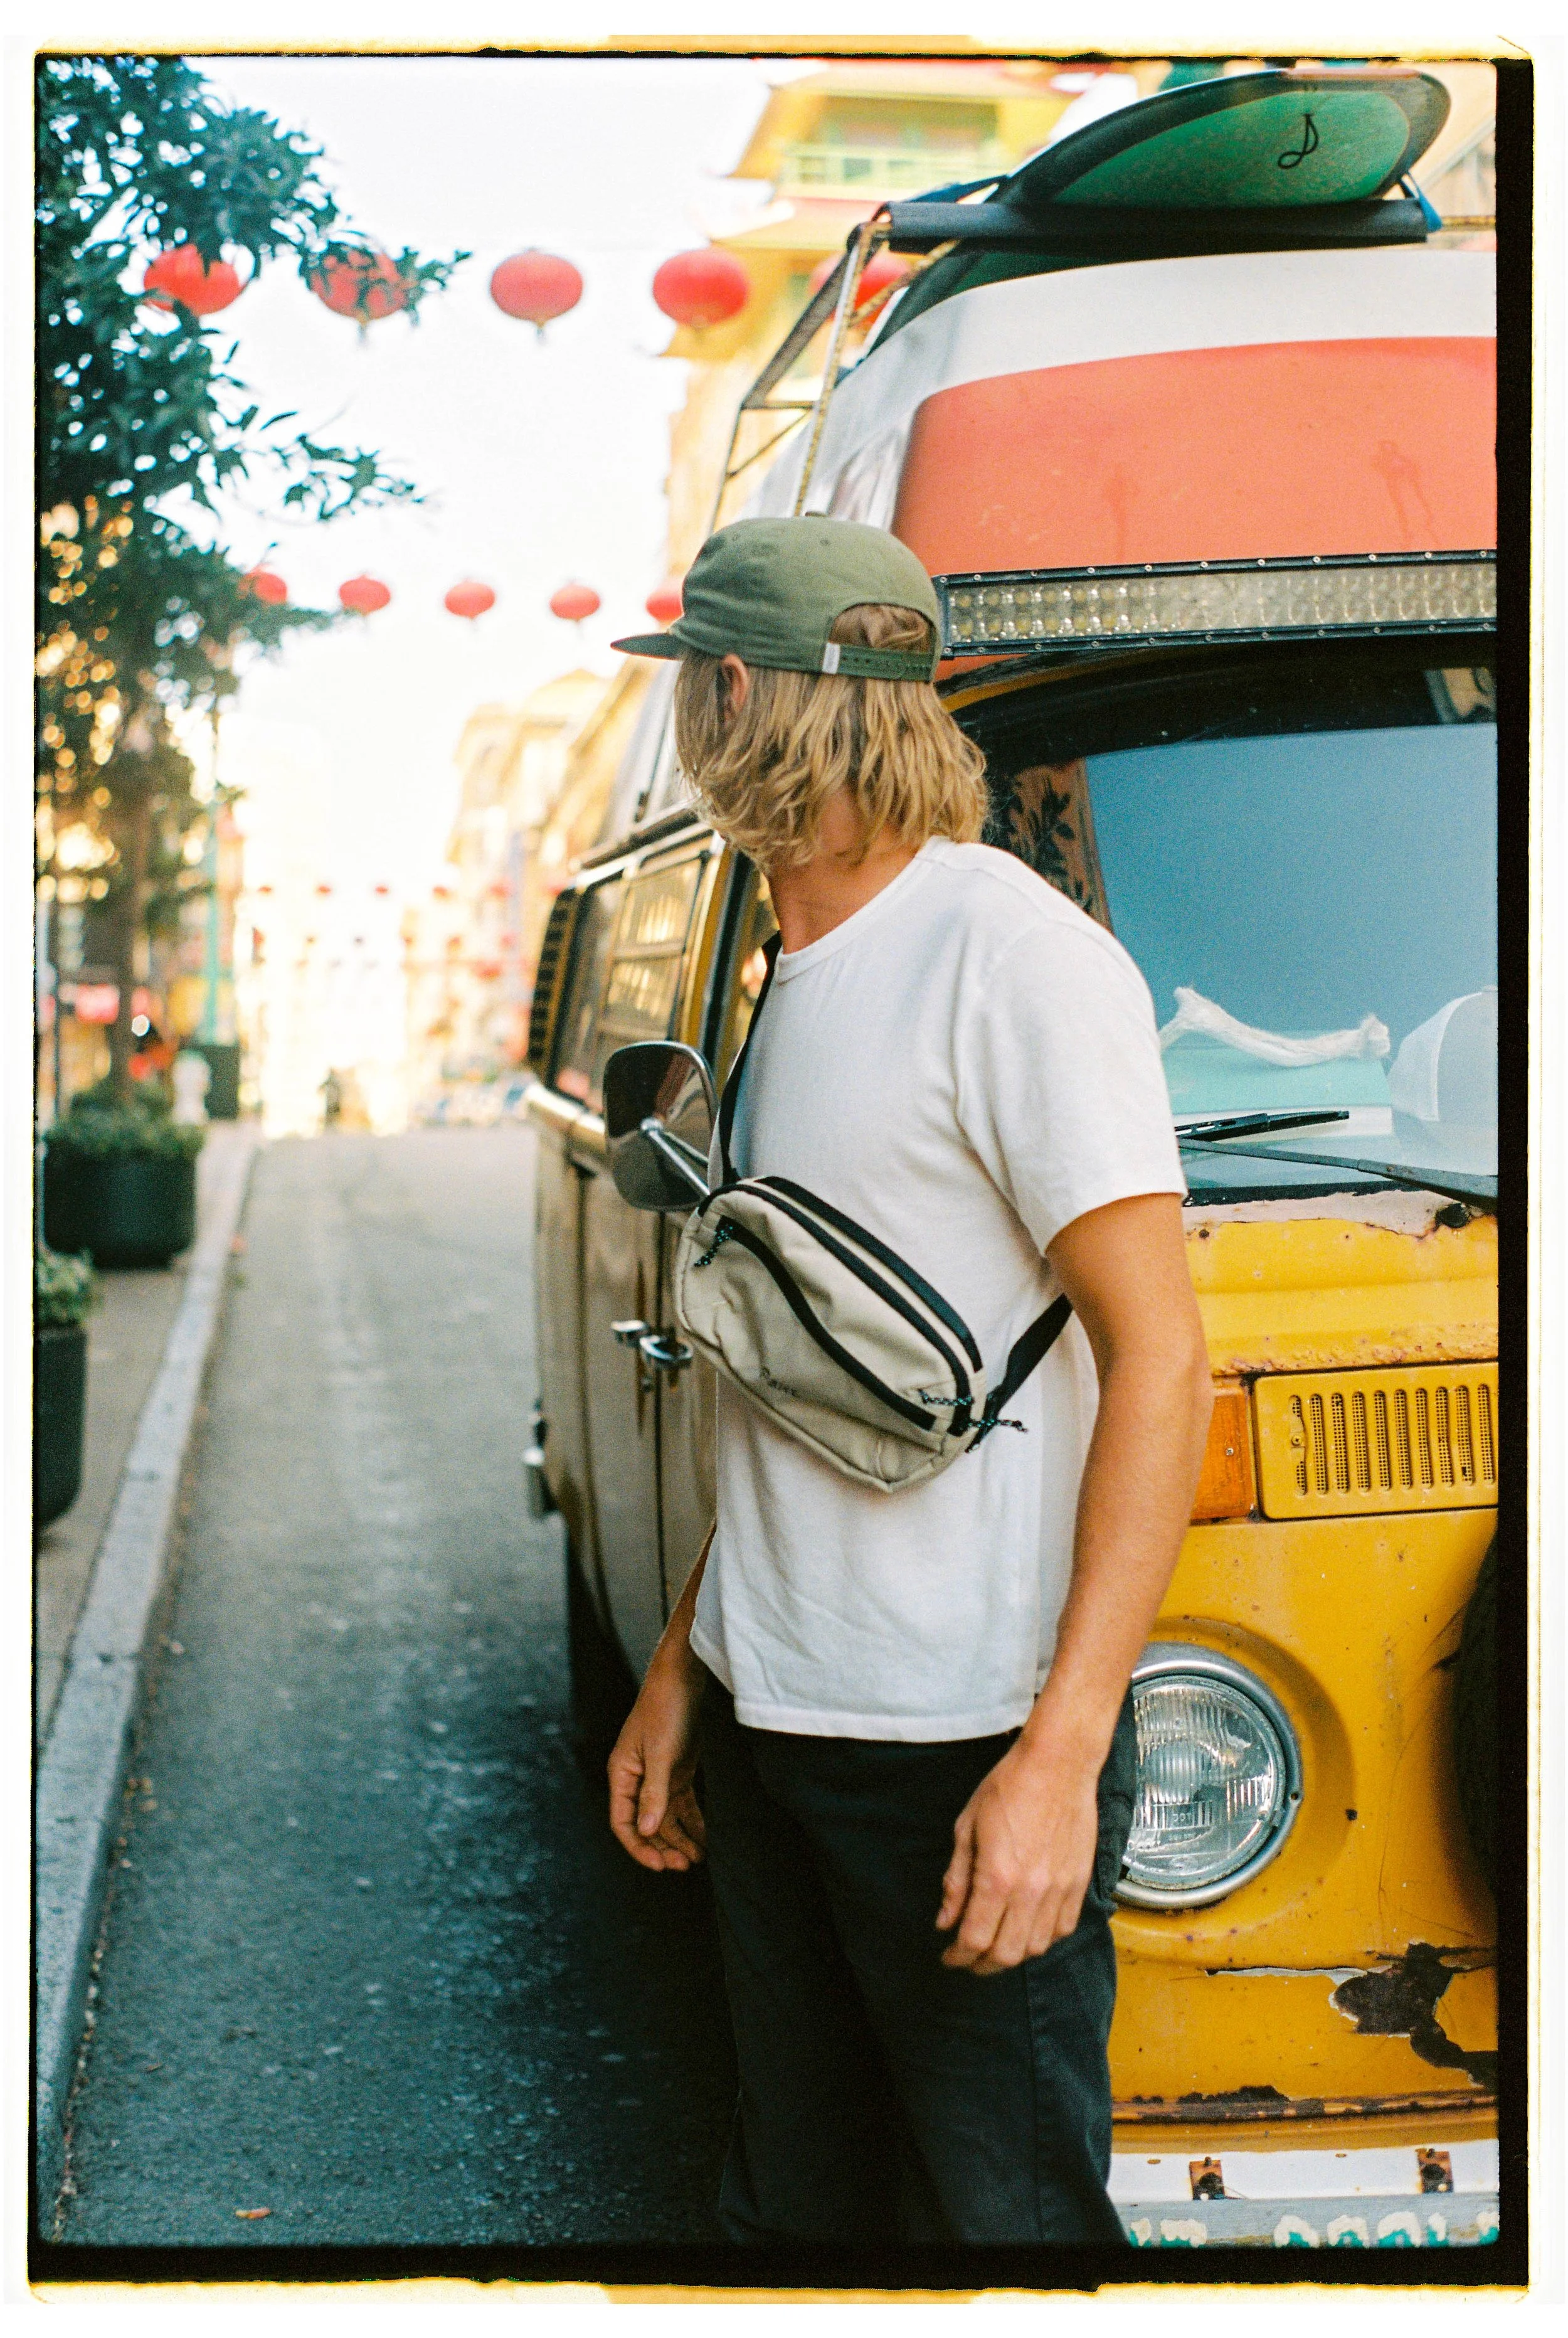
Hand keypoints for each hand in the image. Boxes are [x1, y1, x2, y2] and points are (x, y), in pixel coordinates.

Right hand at [607, 1650, 707, 1872]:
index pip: (623, 1823)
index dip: (639, 1847)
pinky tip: (705, 1837)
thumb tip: (648, 1830)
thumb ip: (654, 1792)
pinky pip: (682, 1805)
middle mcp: (636, 1779)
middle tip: (685, 1865)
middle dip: (664, 1846)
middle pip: (646, 1824)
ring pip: (666, 1818)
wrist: (683, 1679)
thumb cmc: (665, 1710)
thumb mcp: (661, 1753)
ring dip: (680, 1838)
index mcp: (622, 1774)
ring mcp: (657, 1776)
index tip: (660, 1865)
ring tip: (698, 1857)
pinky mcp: (677, 1770)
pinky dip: (692, 1822)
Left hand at [936, 1731, 1100, 1974]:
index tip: (948, 1957)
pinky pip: (1063, 1929)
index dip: (957, 1957)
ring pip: (1036, 1948)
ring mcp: (1059, 1889)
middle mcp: (1030, 1891)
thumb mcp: (966, 1828)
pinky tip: (1028, 1930)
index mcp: (997, 1877)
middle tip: (968, 1958)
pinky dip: (1044, 1940)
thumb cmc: (1008, 1787)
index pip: (974, 1938)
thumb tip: (945, 1920)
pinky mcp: (1080, 1883)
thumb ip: (956, 1880)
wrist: (1057, 1765)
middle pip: (1006, 1954)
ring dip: (1013, 1955)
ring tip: (996, 1946)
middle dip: (981, 1965)